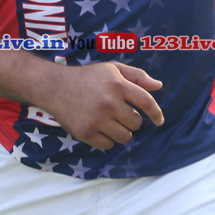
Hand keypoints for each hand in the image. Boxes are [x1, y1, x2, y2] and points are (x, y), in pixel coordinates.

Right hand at [45, 62, 164, 149]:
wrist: (55, 87)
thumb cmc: (87, 77)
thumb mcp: (112, 70)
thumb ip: (137, 76)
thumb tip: (159, 86)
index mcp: (117, 84)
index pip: (146, 102)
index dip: (156, 113)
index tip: (159, 121)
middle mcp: (109, 102)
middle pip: (136, 123)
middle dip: (131, 120)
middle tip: (117, 113)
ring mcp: (97, 119)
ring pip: (125, 137)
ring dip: (121, 132)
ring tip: (109, 121)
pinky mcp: (86, 132)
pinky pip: (109, 145)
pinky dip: (107, 139)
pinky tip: (98, 127)